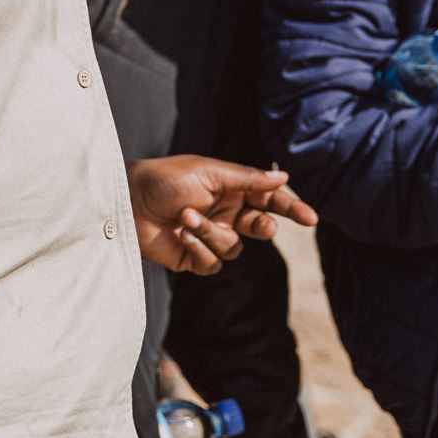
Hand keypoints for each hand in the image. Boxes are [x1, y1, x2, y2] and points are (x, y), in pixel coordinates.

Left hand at [127, 155, 319, 275]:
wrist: (127, 201)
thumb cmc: (165, 179)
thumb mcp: (209, 173)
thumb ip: (248, 179)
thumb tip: (283, 177)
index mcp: (230, 189)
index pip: (268, 200)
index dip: (290, 209)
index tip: (310, 219)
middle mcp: (224, 213)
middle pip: (260, 227)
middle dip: (262, 227)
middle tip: (261, 225)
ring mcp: (210, 237)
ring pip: (234, 248)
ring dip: (212, 233)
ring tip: (187, 217)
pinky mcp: (194, 258)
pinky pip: (213, 264)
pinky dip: (199, 249)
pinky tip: (181, 233)